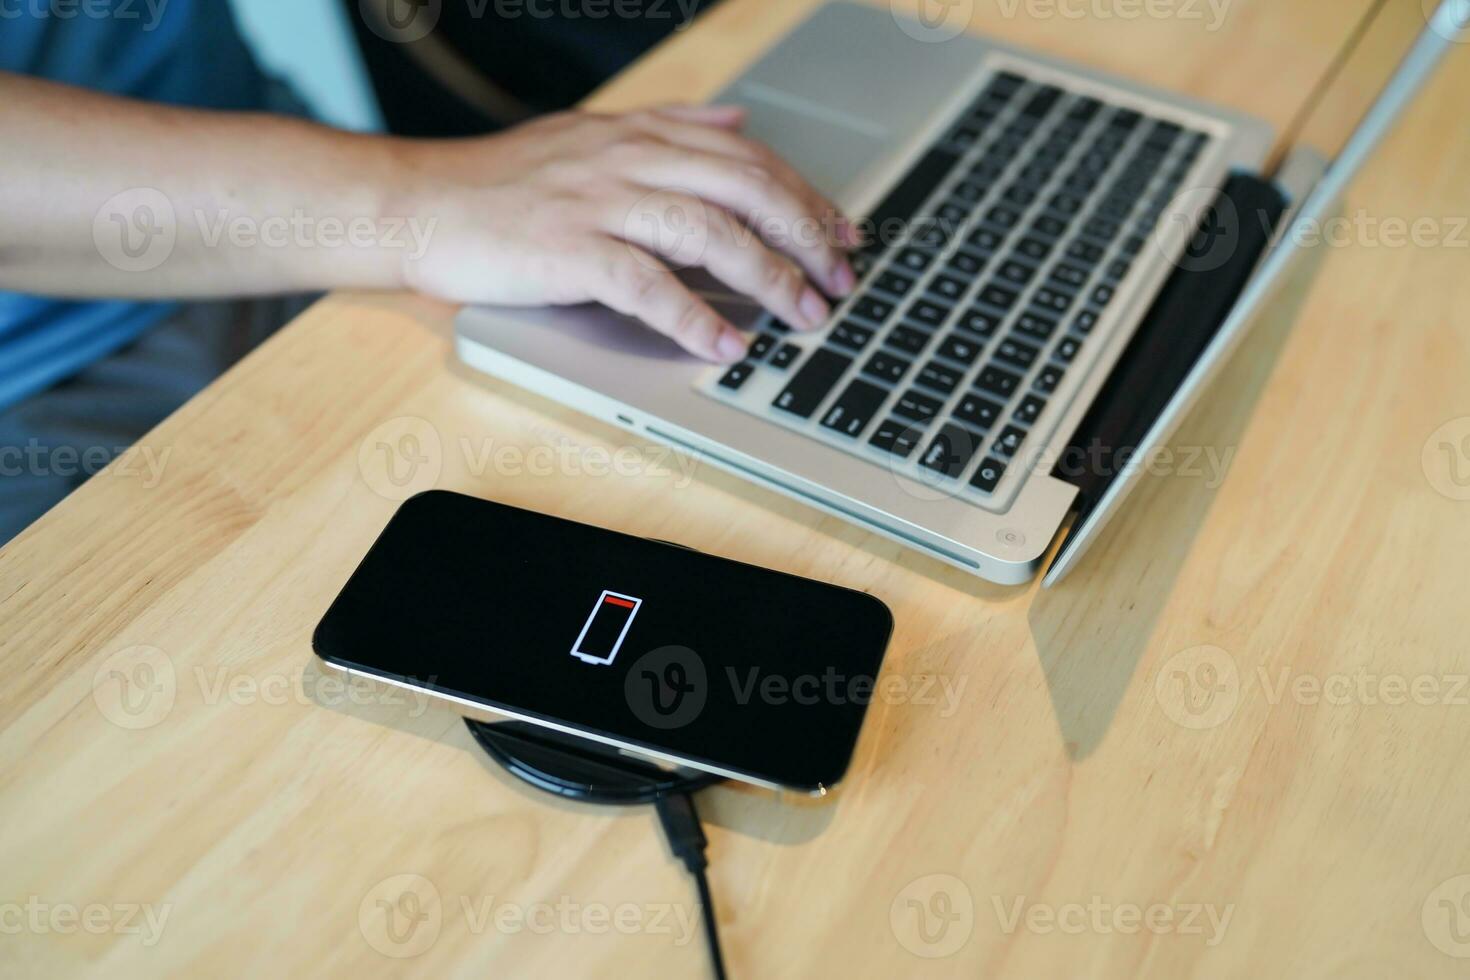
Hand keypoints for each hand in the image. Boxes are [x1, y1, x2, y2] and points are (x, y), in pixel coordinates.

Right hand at [390, 105, 859, 361]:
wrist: (418, 203)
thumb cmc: (501, 182)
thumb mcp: (592, 133)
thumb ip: (669, 123)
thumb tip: (737, 117)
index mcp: (639, 135)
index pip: (747, 157)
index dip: (806, 196)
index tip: (845, 233)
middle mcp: (627, 160)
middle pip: (744, 188)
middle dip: (805, 235)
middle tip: (841, 281)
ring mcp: (598, 203)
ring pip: (709, 231)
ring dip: (768, 276)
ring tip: (803, 316)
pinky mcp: (568, 250)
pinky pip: (646, 284)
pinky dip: (693, 317)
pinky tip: (725, 345)